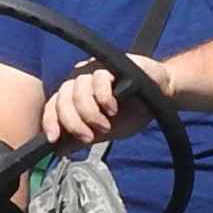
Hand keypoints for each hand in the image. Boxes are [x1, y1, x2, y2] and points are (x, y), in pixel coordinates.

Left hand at [44, 55, 172, 147]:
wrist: (161, 96)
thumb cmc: (133, 111)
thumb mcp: (106, 132)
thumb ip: (83, 138)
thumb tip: (60, 150)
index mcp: (75, 95)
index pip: (53, 106)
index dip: (50, 121)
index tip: (55, 139)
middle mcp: (80, 80)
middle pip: (63, 98)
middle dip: (73, 122)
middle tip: (89, 137)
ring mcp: (94, 69)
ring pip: (78, 88)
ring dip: (90, 112)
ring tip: (106, 124)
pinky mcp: (110, 63)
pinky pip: (98, 78)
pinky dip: (103, 97)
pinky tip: (113, 107)